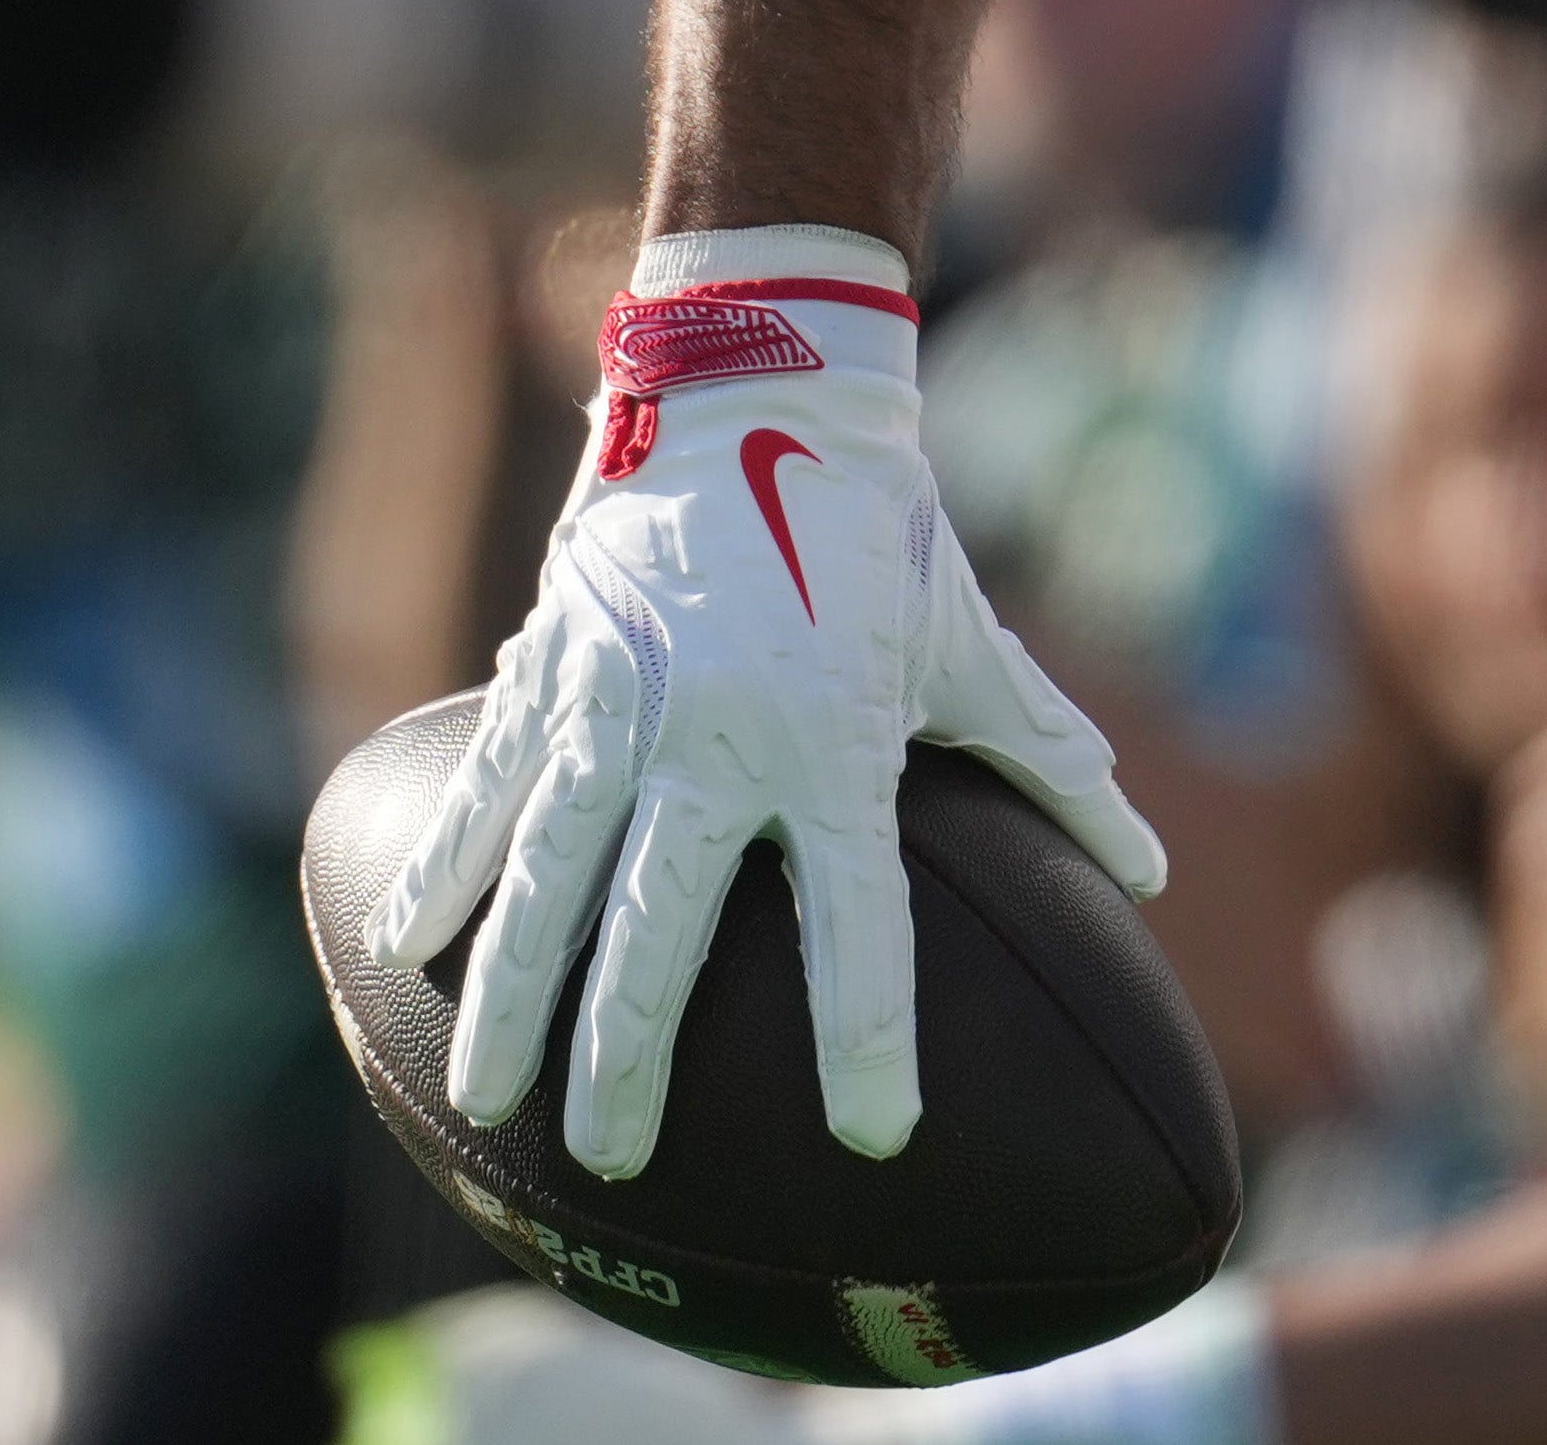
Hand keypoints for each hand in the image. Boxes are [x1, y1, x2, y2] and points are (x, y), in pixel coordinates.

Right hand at [379, 256, 1163, 1176]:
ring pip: (551, 876)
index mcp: (834, 740)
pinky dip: (438, 863)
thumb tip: (1147, 870)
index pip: (860, 919)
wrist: (761, 387)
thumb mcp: (965, 644)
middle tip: (616, 1159)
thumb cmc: (875, 530)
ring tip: (483, 1097)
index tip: (875, 1137)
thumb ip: (1046, 760)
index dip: (869, 1033)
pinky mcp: (551, 666)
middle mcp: (718, 735)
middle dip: (632, 1057)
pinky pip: (485, 785)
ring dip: (510, 995)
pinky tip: (398, 944)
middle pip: (666, 930)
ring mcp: (620, 704)